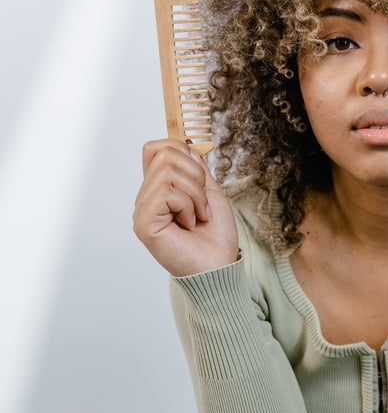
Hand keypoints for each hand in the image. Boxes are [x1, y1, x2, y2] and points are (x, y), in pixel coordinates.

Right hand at [133, 140, 238, 276]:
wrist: (219, 266)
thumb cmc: (215, 236)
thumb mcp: (210, 192)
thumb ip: (196, 169)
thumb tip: (184, 146)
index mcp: (160, 189)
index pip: (155, 148)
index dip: (179, 150)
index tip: (199, 175)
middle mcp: (147, 198)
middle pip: (165, 154)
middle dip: (195, 175)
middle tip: (202, 204)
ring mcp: (143, 210)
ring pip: (168, 172)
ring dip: (195, 194)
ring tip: (198, 216)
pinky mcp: (144, 223)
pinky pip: (167, 193)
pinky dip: (188, 206)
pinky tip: (189, 224)